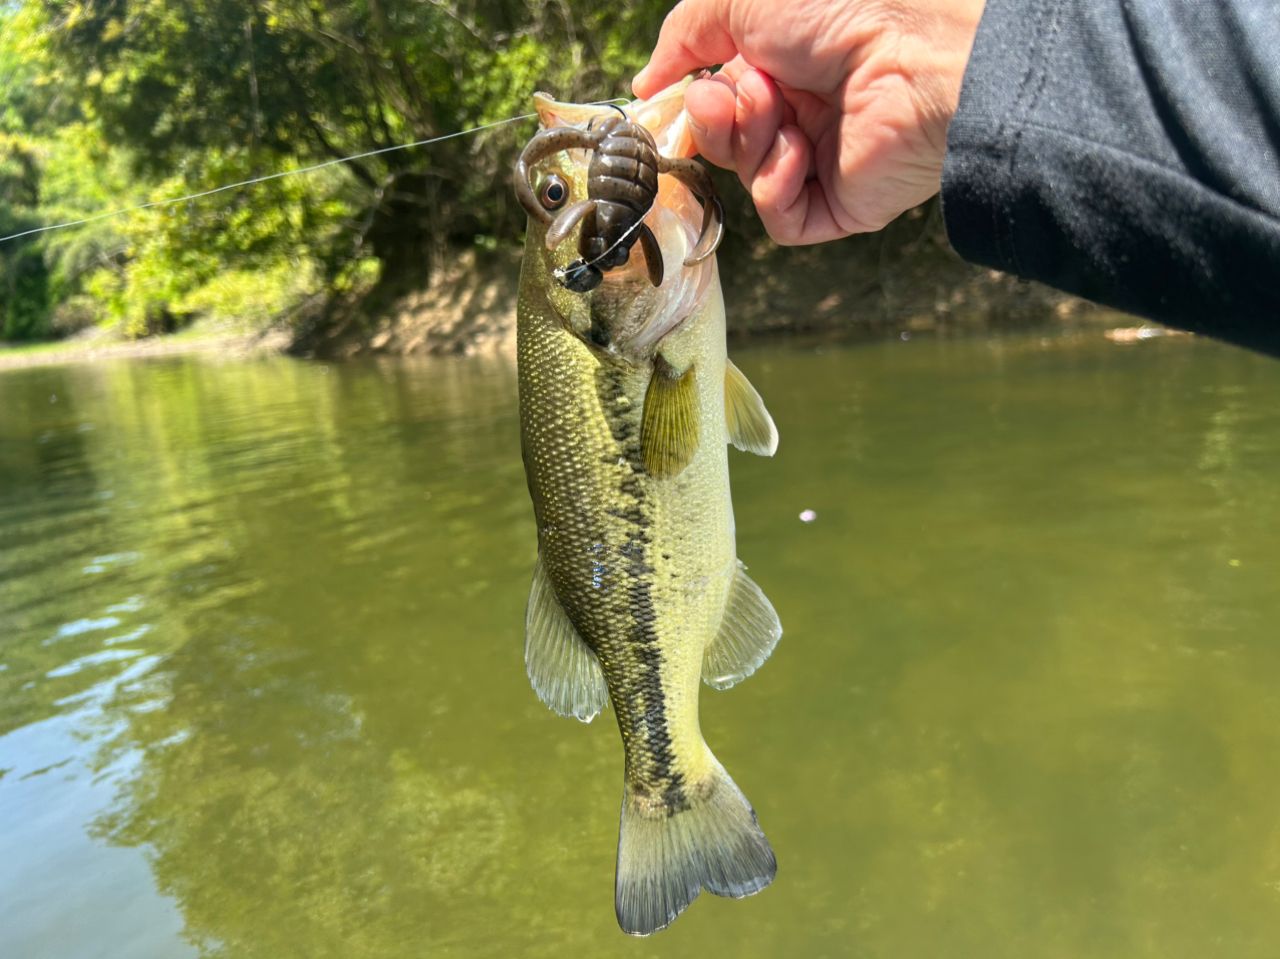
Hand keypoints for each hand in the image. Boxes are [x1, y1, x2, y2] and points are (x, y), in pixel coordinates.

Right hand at [633, 0, 985, 242]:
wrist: (913, 58)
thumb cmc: (840, 12)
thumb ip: (685, 35)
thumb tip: (647, 84)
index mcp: (782, 63)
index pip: (714, 99)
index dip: (689, 102)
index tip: (667, 99)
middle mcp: (801, 111)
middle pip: (723, 141)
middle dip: (714, 121)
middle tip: (726, 99)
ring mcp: (821, 161)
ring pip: (746, 176)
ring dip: (748, 145)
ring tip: (778, 113)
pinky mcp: (839, 206)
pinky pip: (781, 216)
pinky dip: (776, 187)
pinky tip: (799, 153)